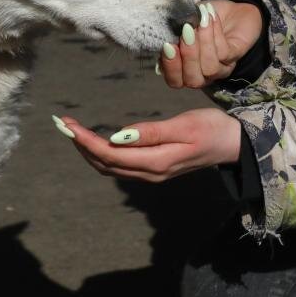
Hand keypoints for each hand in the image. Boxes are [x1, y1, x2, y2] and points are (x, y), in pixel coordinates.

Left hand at [53, 108, 241, 182]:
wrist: (233, 145)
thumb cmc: (211, 129)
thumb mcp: (184, 125)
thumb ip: (152, 132)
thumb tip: (118, 136)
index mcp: (155, 162)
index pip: (109, 154)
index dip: (85, 141)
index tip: (68, 124)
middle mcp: (149, 172)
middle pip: (104, 163)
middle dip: (80, 145)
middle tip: (62, 123)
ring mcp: (151, 173)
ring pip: (109, 167)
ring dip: (88, 150)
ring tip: (72, 130)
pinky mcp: (154, 168)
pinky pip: (119, 165)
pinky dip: (101, 153)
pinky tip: (95, 141)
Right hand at [160, 0, 262, 88]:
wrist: (231, 8)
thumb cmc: (201, 17)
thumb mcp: (183, 22)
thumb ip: (172, 31)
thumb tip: (163, 34)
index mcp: (185, 69)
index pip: (174, 80)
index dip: (170, 67)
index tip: (168, 46)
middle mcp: (203, 74)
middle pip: (193, 80)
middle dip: (188, 56)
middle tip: (186, 31)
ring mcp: (221, 68)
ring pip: (210, 67)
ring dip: (204, 42)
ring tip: (201, 19)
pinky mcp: (236, 56)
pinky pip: (224, 52)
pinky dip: (215, 32)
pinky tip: (210, 16)